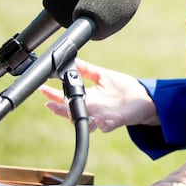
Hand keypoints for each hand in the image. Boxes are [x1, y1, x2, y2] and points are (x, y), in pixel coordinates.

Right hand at [40, 58, 158, 132]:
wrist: (143, 98)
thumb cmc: (123, 88)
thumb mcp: (103, 75)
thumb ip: (87, 70)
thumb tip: (72, 60)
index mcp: (88, 97)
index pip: (66, 96)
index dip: (53, 94)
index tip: (42, 89)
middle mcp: (92, 108)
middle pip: (71, 111)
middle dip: (60, 109)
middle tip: (50, 105)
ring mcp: (103, 116)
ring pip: (85, 122)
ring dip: (78, 119)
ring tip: (70, 115)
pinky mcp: (116, 120)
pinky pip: (106, 126)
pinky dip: (102, 125)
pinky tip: (98, 122)